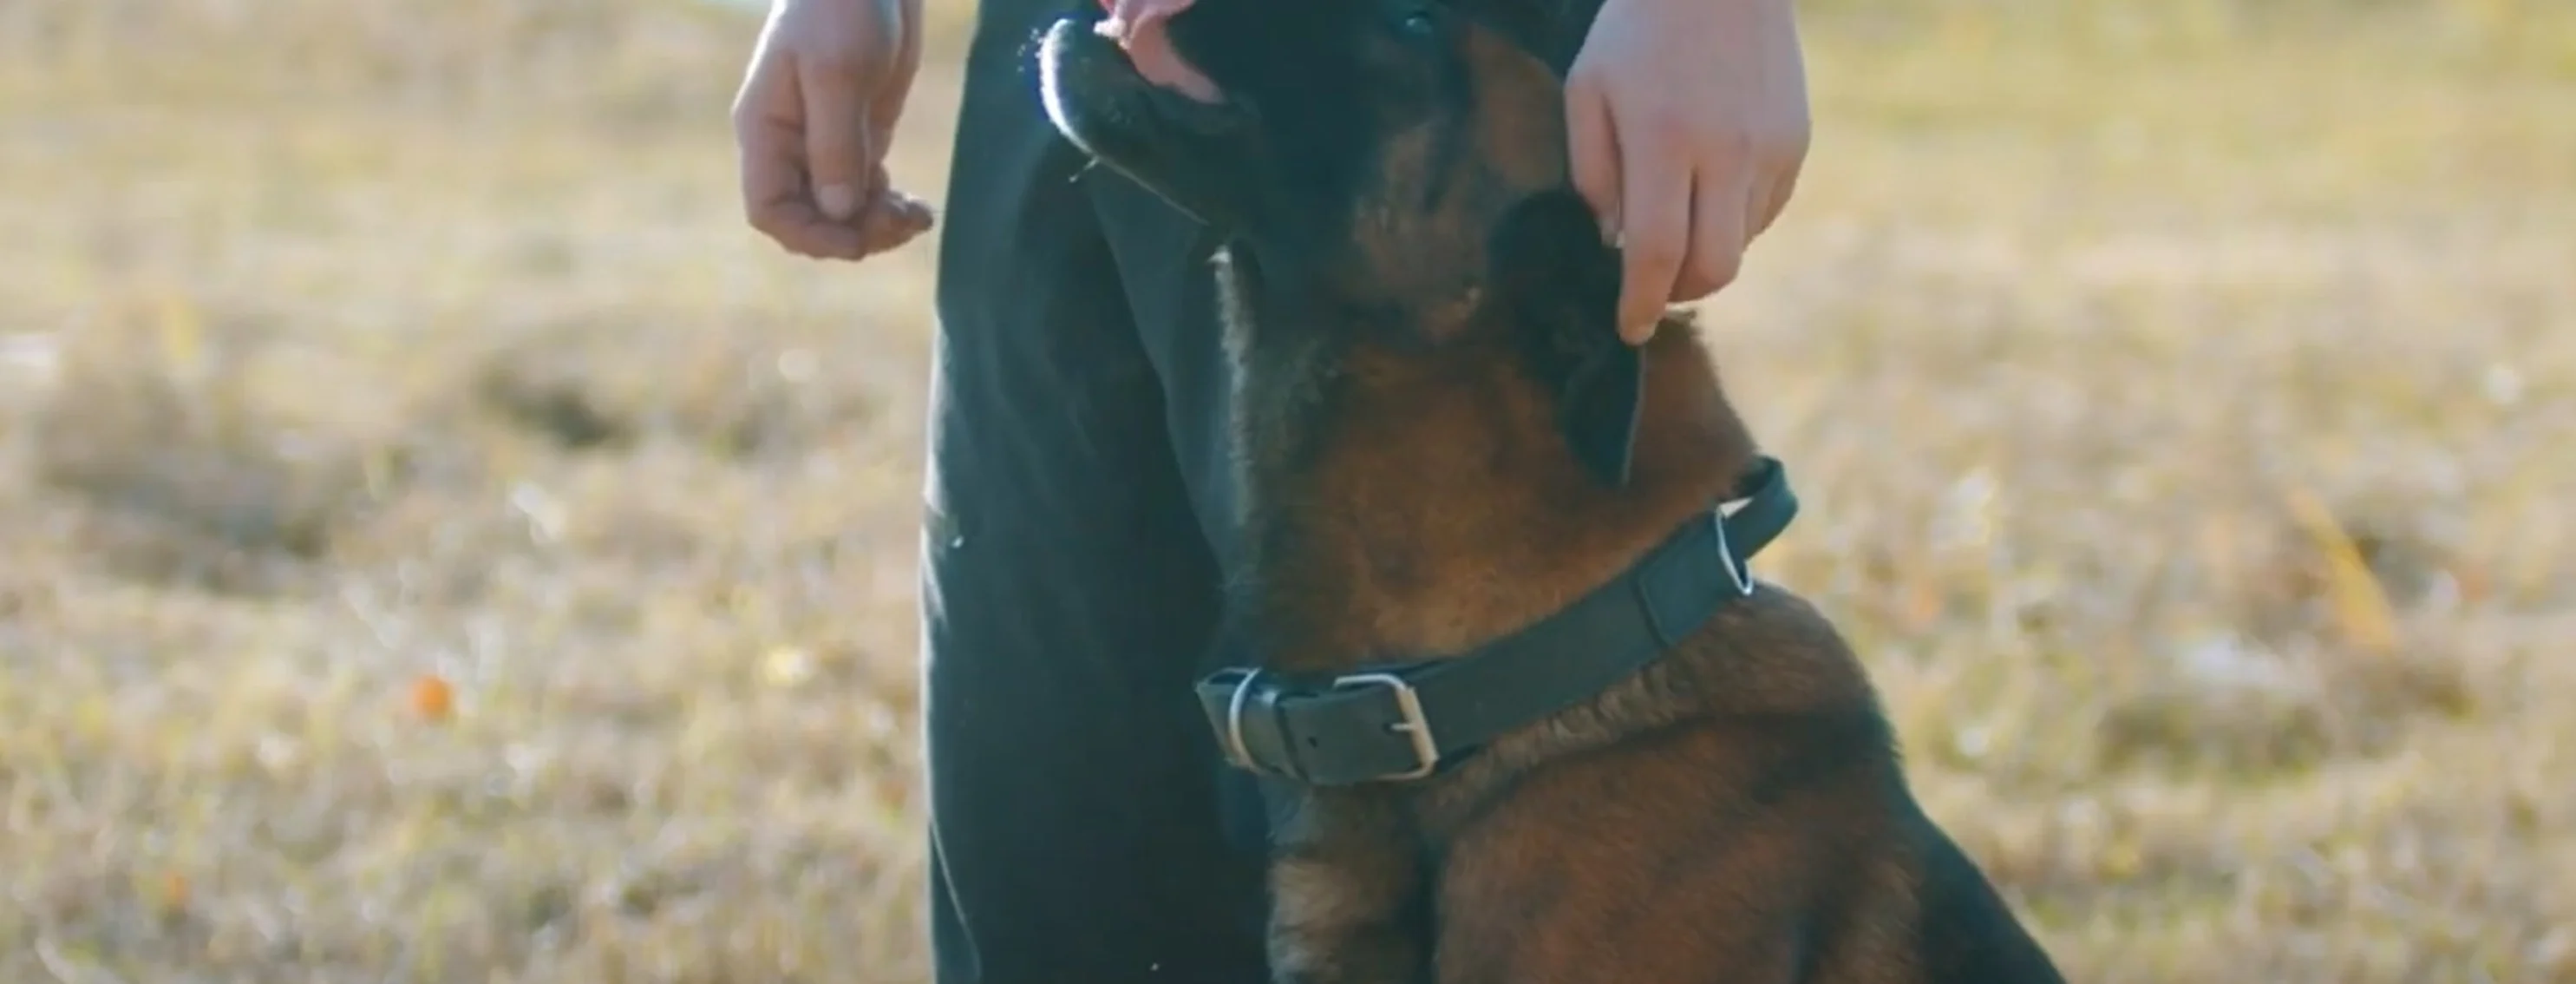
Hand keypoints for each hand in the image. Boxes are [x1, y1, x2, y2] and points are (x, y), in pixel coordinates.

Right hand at [733, 0, 936, 259]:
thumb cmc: (843, 6)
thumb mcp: (838, 73)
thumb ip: (835, 143)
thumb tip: (838, 211)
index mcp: (766, 130)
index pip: (769, 208)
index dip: (809, 235)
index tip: (857, 239)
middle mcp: (790, 144)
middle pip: (808, 219)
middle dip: (852, 232)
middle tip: (903, 220)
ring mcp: (825, 144)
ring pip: (841, 213)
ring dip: (878, 226)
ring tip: (920, 216)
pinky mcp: (860, 137)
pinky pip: (867, 193)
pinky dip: (890, 208)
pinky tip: (920, 207)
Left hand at [1564, 0, 1810, 341]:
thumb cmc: (1637, 31)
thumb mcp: (1587, 90)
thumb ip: (1594, 174)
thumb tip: (1616, 243)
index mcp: (1665, 138)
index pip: (1655, 251)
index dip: (1639, 303)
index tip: (1627, 331)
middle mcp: (1727, 151)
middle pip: (1712, 267)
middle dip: (1677, 294)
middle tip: (1650, 290)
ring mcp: (1770, 148)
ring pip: (1741, 243)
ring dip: (1704, 254)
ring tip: (1674, 221)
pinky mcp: (1796, 141)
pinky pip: (1764, 212)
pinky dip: (1732, 222)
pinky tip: (1707, 192)